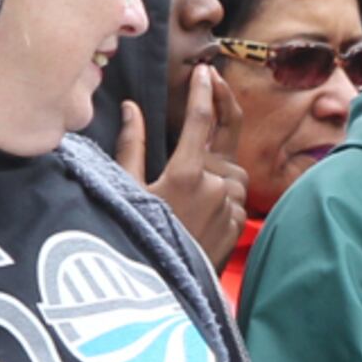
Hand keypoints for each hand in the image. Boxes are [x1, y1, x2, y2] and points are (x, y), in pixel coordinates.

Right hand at [130, 69, 247, 261]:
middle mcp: (215, 187)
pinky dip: (219, 196)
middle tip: (209, 99)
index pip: (201, 120)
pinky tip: (195, 210)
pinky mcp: (236, 226)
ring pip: (230, 175)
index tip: (205, 71)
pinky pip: (233, 199)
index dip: (204, 91)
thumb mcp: (125, 191)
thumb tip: (131, 109)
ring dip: (214, 173)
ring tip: (183, 193)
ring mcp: (230, 208)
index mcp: (187, 173)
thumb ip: (131, 146)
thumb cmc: (135, 238)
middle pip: (223, 145)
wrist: (160, 290)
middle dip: (217, 124)